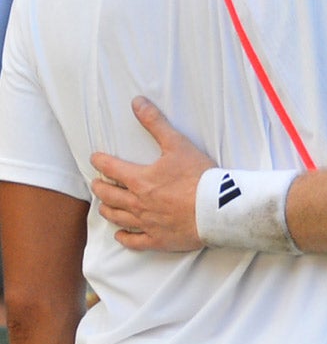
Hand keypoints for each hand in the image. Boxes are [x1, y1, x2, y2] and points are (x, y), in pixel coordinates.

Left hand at [90, 96, 215, 251]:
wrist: (216, 208)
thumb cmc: (198, 176)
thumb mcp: (177, 144)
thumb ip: (155, 123)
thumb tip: (137, 102)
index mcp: (140, 180)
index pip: (111, 169)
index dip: (100, 161)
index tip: (95, 158)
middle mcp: (138, 203)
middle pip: (110, 195)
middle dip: (100, 187)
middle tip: (96, 183)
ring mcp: (146, 223)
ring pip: (118, 217)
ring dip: (108, 210)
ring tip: (104, 206)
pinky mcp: (158, 239)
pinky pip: (134, 241)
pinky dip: (124, 238)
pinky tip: (120, 235)